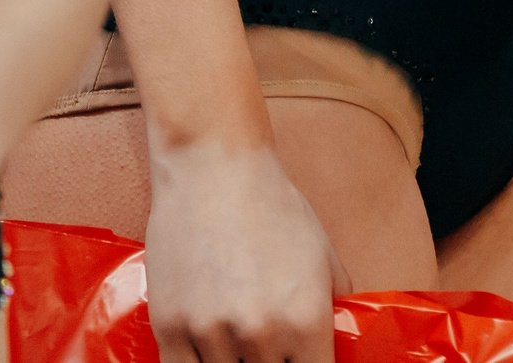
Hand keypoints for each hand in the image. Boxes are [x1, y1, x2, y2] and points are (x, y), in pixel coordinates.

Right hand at [145, 138, 347, 362]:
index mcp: (307, 320)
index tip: (296, 362)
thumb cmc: (272, 206)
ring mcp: (213, 333)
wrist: (214, 168)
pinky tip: (204, 351)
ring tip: (235, 342)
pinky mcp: (170, 327)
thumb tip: (342, 341)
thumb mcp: (322, 256)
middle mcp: (262, 334)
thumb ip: (334, 306)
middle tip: (263, 349)